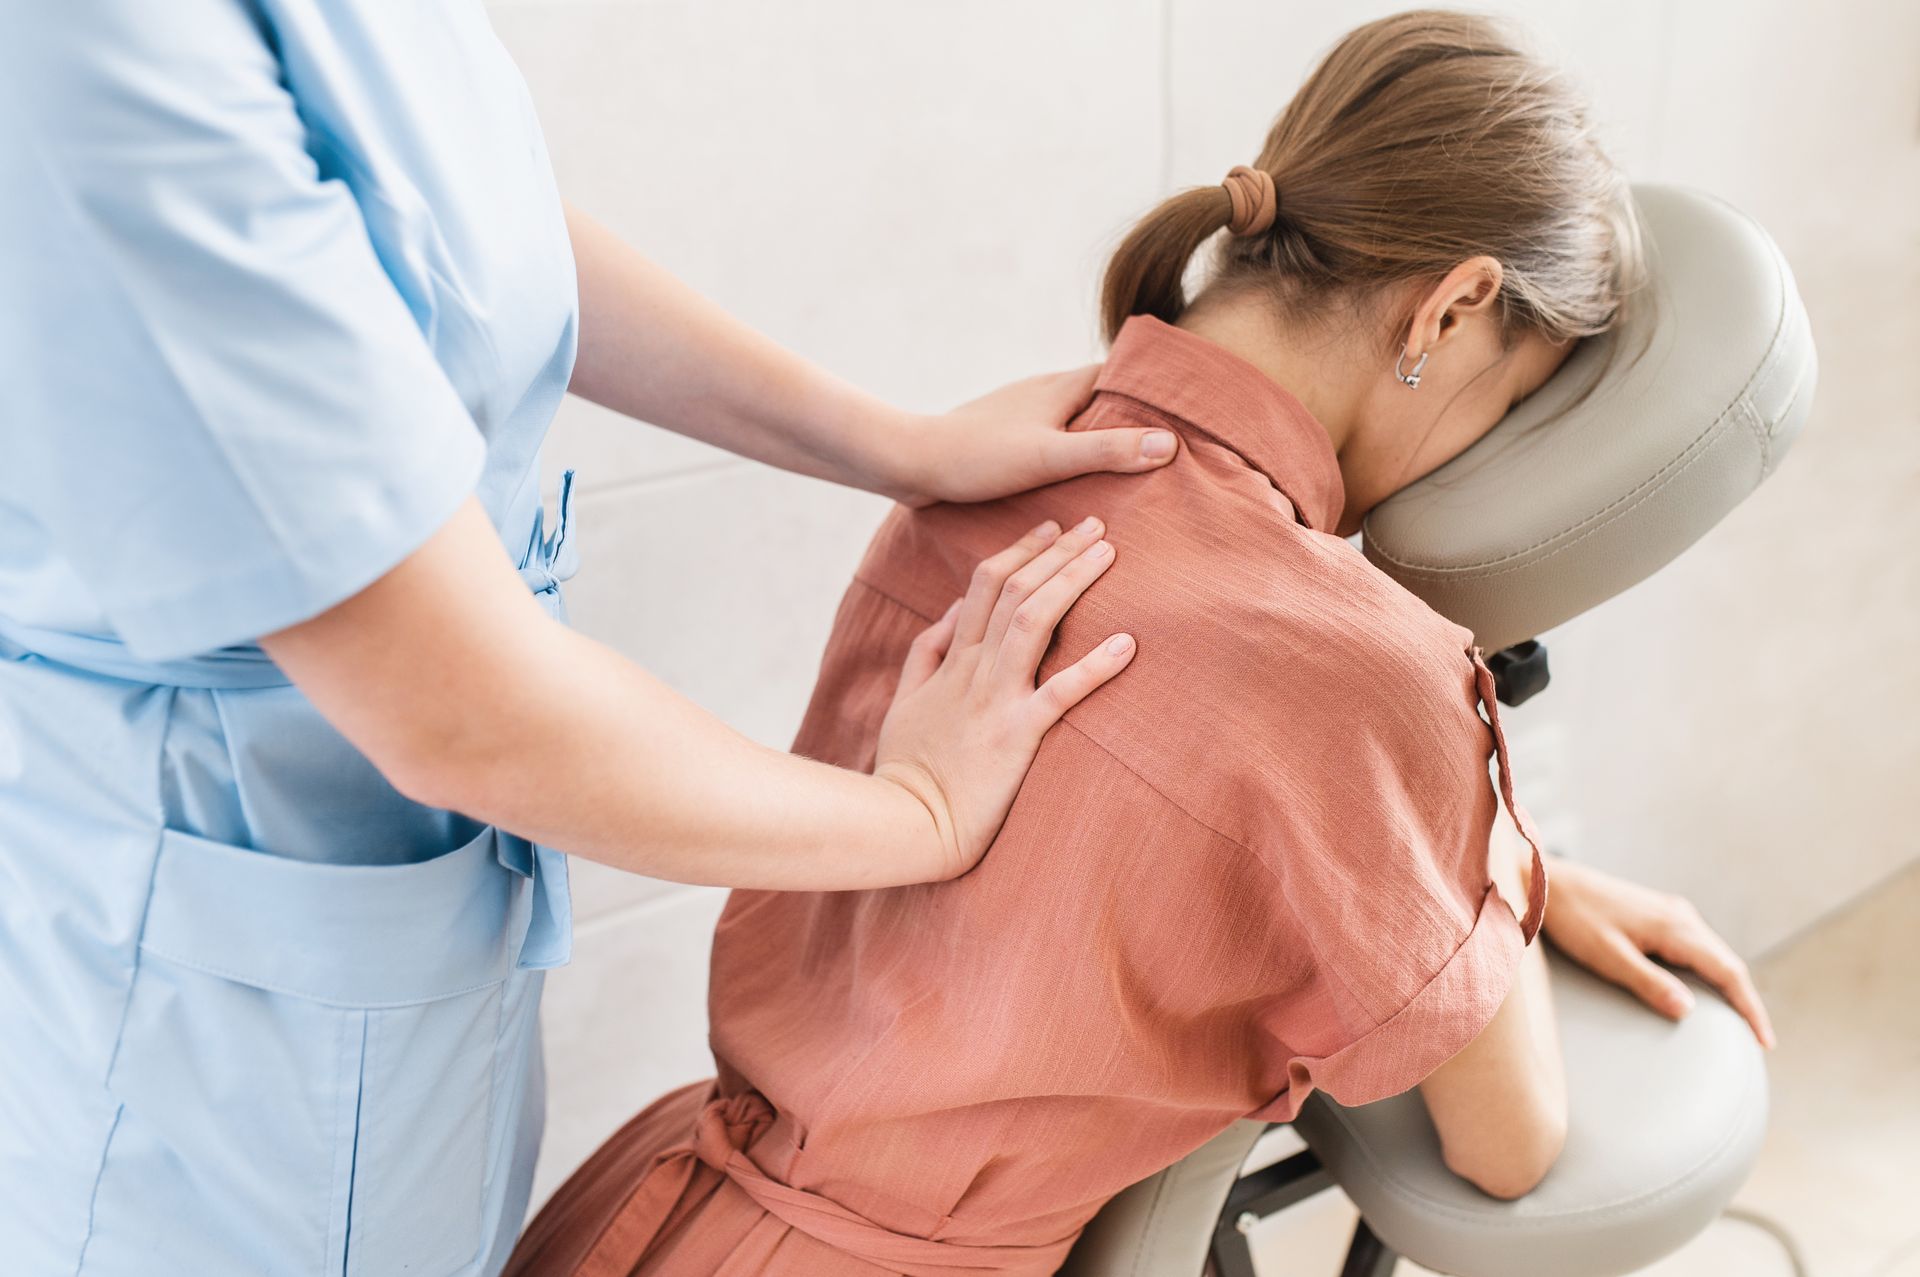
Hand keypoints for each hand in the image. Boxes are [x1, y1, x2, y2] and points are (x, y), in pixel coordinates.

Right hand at [873, 516, 1133, 879]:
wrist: (906, 823)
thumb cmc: (907, 770)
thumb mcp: (905, 701)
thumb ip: (926, 652)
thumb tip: (949, 611)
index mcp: (952, 660)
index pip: (984, 586)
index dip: (1020, 550)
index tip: (1051, 527)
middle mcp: (974, 670)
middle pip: (1015, 591)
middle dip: (1056, 551)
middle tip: (1095, 523)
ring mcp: (995, 700)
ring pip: (1034, 621)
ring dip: (1073, 581)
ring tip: (1108, 553)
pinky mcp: (1017, 735)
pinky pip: (1060, 693)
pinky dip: (1095, 666)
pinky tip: (1128, 644)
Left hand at [892, 367, 1178, 505]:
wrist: (910, 463)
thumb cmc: (979, 456)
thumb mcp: (1051, 456)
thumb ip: (1108, 450)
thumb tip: (1169, 444)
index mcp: (1061, 386)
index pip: (1121, 373)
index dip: (1152, 387)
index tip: (1187, 408)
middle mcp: (1043, 391)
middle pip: (1101, 397)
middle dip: (1131, 416)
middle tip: (1169, 447)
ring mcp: (1022, 414)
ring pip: (1074, 418)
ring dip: (1099, 437)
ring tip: (1130, 470)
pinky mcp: (1003, 438)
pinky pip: (1050, 438)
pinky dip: (1070, 453)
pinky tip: (1074, 482)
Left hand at [1542, 856, 1774, 1047]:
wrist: (1549, 882)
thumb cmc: (1574, 918)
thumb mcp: (1608, 956)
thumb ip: (1648, 982)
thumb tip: (1688, 1011)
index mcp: (1676, 926)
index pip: (1729, 972)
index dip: (1750, 1008)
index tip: (1764, 1042)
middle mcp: (1681, 916)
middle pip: (1727, 963)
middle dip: (1745, 1001)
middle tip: (1757, 1040)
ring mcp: (1670, 913)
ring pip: (1713, 954)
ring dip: (1728, 986)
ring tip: (1738, 1021)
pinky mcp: (1657, 915)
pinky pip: (1695, 947)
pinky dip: (1708, 972)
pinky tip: (1704, 989)